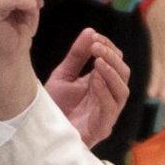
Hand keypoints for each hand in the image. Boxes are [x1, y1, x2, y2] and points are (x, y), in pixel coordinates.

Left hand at [45, 28, 129, 147]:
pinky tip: (93, 81)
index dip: (108, 48)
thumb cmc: (54, 107)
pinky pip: (110, 108)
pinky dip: (104, 92)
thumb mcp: (63, 75)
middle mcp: (109, 96)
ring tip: (98, 61)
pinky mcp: (102, 127)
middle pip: (123, 73)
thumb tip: (90, 31)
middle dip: (112, 57)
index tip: (94, 38)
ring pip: (122, 90)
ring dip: (111, 73)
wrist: (41, 133)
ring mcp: (108, 113)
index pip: (115, 61)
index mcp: (102, 83)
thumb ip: (77, 55)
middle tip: (97, 46)